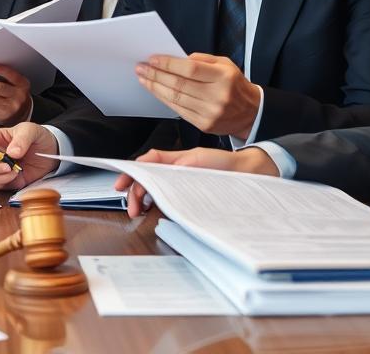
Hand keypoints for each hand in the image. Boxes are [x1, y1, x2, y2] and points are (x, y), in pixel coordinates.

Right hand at [0, 122, 56, 190]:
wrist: (51, 151)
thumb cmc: (37, 137)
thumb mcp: (31, 131)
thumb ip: (22, 139)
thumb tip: (12, 151)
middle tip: (8, 166)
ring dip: (0, 177)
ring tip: (15, 171)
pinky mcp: (6, 180)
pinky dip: (6, 183)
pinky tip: (17, 176)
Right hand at [113, 147, 278, 216]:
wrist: (248, 174)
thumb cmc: (227, 165)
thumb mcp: (203, 159)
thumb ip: (182, 163)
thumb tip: (163, 169)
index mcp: (175, 159)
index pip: (146, 163)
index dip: (131, 172)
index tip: (120, 184)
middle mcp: (175, 170)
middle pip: (146, 179)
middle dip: (134, 192)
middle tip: (131, 208)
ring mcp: (180, 182)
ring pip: (153, 189)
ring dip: (142, 199)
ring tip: (139, 211)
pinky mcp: (187, 194)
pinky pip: (166, 198)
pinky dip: (156, 203)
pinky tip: (153, 210)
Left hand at [136, 53, 261, 136]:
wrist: (251, 113)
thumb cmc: (234, 84)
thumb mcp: (225, 64)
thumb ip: (202, 59)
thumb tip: (175, 59)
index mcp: (223, 77)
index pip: (190, 69)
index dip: (168, 64)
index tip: (152, 59)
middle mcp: (218, 96)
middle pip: (179, 84)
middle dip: (156, 75)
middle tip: (141, 68)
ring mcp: (210, 112)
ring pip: (176, 98)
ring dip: (155, 87)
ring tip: (144, 78)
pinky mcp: (204, 125)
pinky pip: (179, 110)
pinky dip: (164, 100)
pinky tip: (156, 91)